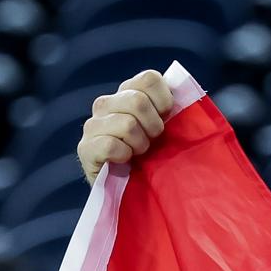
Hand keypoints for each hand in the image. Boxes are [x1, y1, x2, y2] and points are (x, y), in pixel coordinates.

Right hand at [76, 69, 175, 184]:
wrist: (131, 192)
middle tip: (152, 141)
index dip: (164, 101)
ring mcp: (93, 125)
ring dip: (140, 144)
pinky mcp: (85, 148)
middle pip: (138, 100)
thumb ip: (172, 108)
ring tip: (137, 153)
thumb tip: (185, 91)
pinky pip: (111, 145)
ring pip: (127, 124)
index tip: (166, 119)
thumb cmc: (153, 158)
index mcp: (127, 92)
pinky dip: (124, 156)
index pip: (149, 78)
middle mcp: (106, 103)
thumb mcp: (166, 130)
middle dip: (153, 126)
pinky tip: (124, 161)